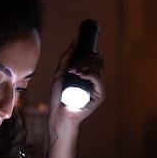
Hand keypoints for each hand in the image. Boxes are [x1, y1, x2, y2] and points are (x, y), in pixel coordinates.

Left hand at [47, 41, 105, 157]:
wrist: (59, 114)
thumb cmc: (58, 97)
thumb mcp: (60, 73)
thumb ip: (66, 58)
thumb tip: (74, 42)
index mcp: (88, 75)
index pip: (96, 59)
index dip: (90, 53)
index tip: (80, 54)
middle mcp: (94, 81)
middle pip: (98, 61)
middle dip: (86, 59)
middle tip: (73, 68)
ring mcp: (97, 88)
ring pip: (97, 69)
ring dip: (85, 66)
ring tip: (74, 72)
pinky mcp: (98, 96)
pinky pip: (97, 80)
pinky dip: (89, 74)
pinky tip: (80, 75)